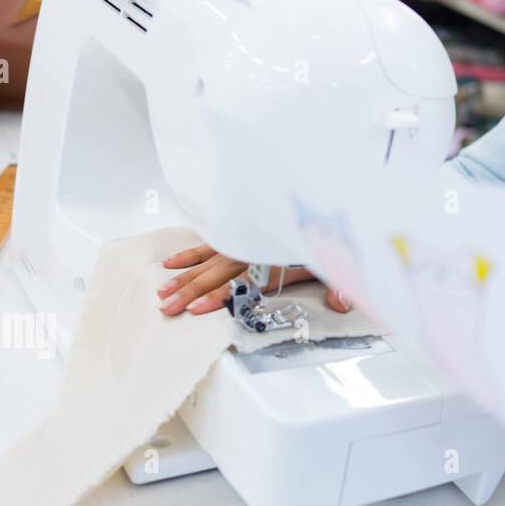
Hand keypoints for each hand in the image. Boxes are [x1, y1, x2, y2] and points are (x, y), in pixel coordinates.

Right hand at [158, 244, 352, 316]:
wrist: (326, 196)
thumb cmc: (330, 231)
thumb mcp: (338, 261)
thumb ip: (340, 285)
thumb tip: (343, 306)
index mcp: (276, 259)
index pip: (241, 282)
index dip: (219, 296)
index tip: (194, 309)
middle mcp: (254, 249)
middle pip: (217, 273)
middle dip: (190, 291)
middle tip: (166, 308)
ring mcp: (243, 239)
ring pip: (208, 259)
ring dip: (185, 276)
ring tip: (162, 291)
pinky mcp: (239, 230)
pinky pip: (210, 242)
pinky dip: (191, 252)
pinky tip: (172, 263)